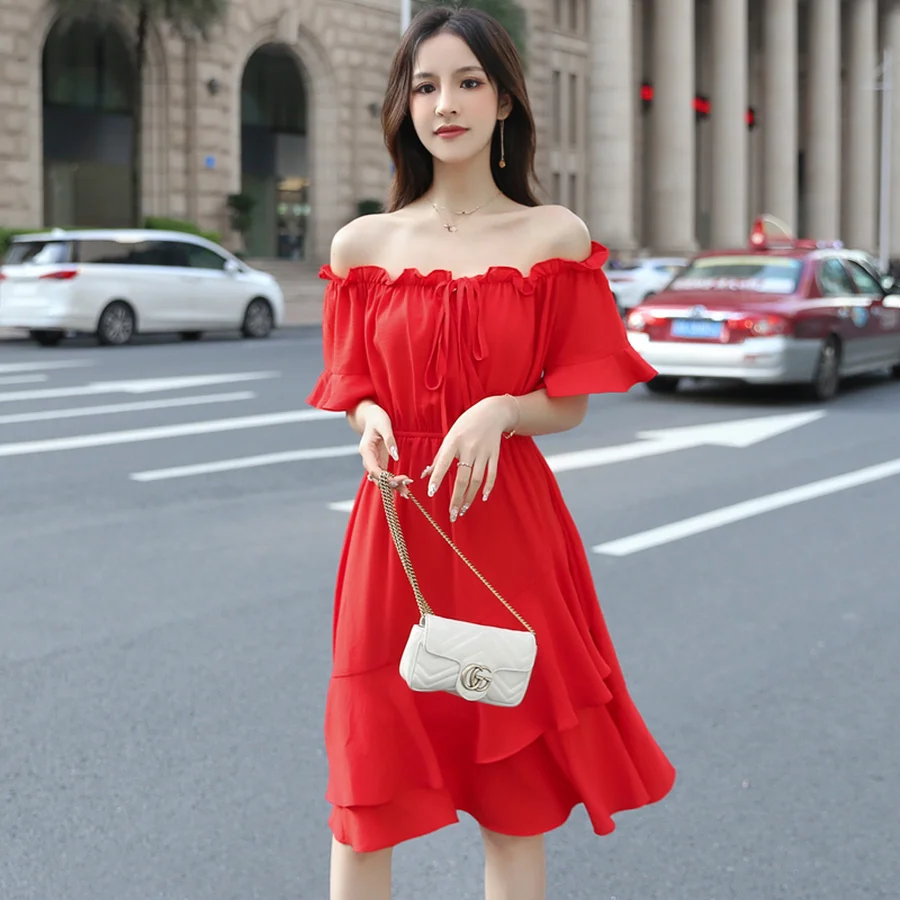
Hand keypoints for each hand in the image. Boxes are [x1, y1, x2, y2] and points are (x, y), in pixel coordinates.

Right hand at [357, 404, 410, 494]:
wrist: (371, 415)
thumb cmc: (377, 418)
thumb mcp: (384, 425)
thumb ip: (389, 440)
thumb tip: (395, 456)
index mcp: (366, 450)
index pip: (373, 469)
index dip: (385, 477)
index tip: (399, 480)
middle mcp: (368, 458)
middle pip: (377, 478)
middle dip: (391, 485)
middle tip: (406, 489)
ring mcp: (373, 461)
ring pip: (381, 479)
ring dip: (393, 486)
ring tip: (407, 493)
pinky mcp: (379, 461)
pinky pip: (385, 475)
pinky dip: (393, 481)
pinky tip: (403, 487)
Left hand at [424, 395, 516, 520]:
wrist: (492, 412)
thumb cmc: (466, 424)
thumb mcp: (450, 436)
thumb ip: (439, 456)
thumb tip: (425, 475)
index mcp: (454, 442)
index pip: (443, 463)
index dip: (437, 478)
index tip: (431, 493)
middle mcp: (469, 448)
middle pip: (462, 477)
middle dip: (457, 497)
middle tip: (452, 513)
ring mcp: (483, 452)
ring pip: (477, 479)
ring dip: (470, 496)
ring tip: (463, 509)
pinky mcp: (494, 455)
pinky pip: (491, 474)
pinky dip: (488, 487)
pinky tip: (482, 497)